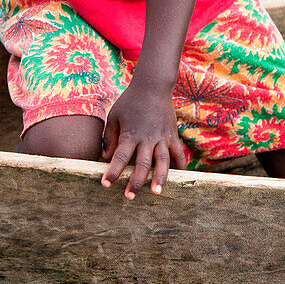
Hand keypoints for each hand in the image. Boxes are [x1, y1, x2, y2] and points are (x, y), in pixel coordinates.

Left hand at [100, 79, 185, 198]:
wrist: (153, 86)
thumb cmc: (129, 102)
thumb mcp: (114, 116)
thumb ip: (109, 137)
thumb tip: (105, 158)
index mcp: (131, 133)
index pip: (119, 156)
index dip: (112, 172)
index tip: (105, 184)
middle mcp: (147, 138)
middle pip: (142, 163)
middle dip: (136, 181)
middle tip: (129, 197)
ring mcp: (162, 137)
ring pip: (162, 161)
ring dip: (159, 178)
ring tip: (156, 193)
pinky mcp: (173, 136)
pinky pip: (178, 154)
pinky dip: (179, 167)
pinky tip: (178, 179)